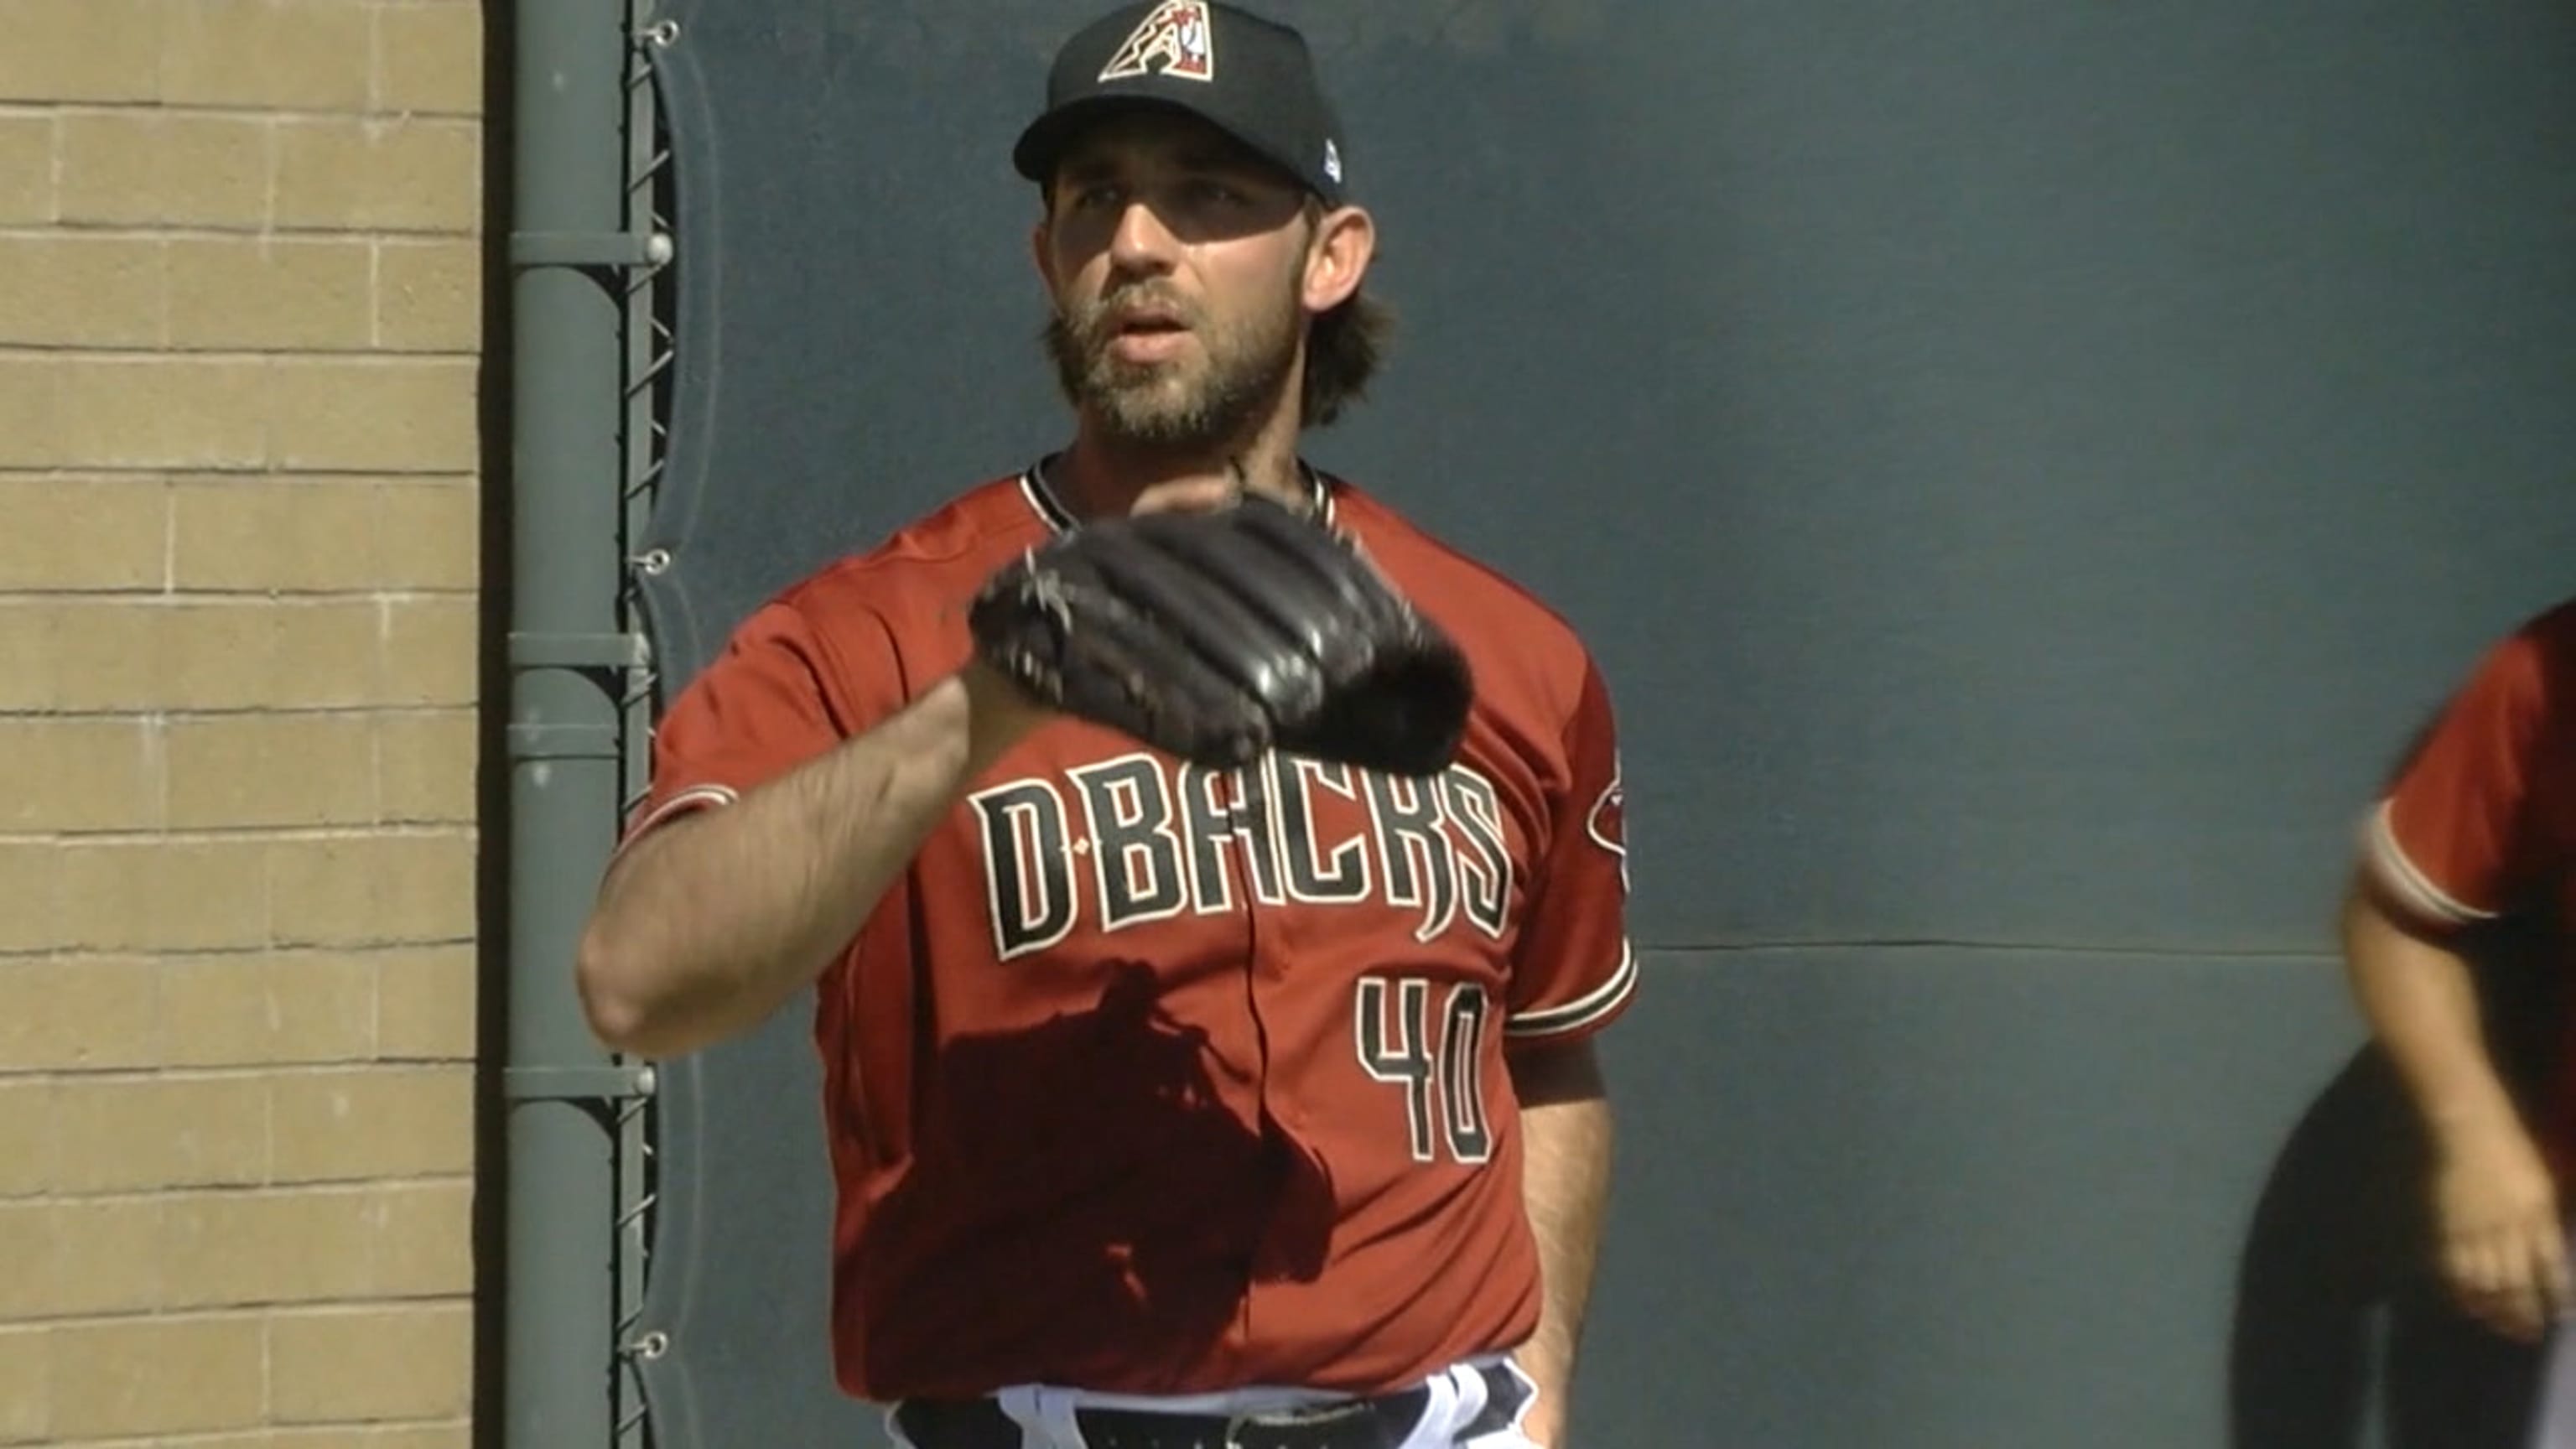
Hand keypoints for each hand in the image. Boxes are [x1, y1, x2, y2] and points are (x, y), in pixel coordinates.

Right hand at [2431, 1121, 2572, 1340]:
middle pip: (2517, 1282)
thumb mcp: (2543, 1189)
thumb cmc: (2514, 1156)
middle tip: (2529, 1333)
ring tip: (2503, 1326)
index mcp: (2537, 1217)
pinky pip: (2454, 1268)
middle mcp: (2507, 1229)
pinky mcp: (2447, 1228)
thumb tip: (2549, 1264)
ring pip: (2485, 1282)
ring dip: (2495, 1310)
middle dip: (2525, 1313)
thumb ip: (2546, 1226)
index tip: (2560, 1315)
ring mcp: (2474, 1230)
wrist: (2468, 1133)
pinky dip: (2463, 1291)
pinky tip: (2470, 1305)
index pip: (2551, 1267)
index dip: (2557, 1295)